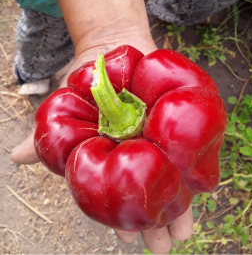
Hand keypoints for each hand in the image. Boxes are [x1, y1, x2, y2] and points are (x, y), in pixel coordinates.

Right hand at [10, 35, 192, 254]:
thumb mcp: (67, 111)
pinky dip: (194, 174)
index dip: (121, 221)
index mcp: (112, 164)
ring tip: (185, 233)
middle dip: (156, 225)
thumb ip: (49, 137)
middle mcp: (137, 160)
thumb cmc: (88, 85)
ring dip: (179, 210)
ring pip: (172, 185)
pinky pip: (188, 155)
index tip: (126, 237)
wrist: (117, 50)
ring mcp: (159, 147)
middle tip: (163, 248)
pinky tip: (201, 193)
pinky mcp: (178, 130)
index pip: (116, 201)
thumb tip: (18, 156)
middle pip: (148, 199)